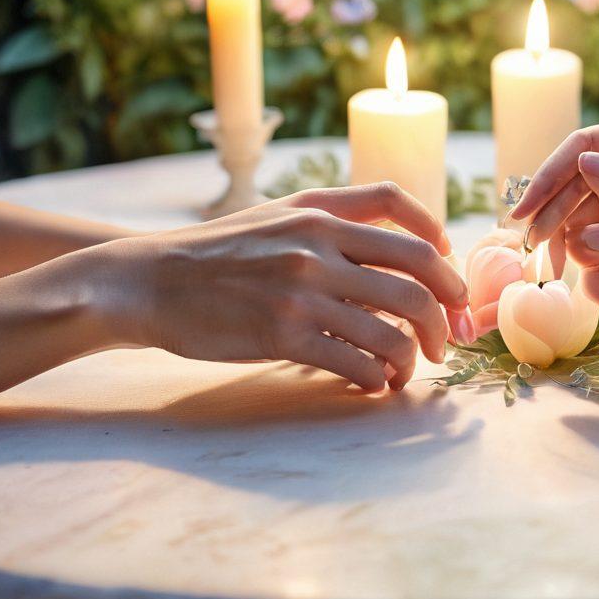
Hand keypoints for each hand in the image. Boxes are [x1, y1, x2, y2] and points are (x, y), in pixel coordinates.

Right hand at [100, 182, 467, 390]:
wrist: (150, 281)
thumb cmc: (219, 252)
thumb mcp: (277, 215)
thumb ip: (335, 218)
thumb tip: (402, 245)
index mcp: (319, 213)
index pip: (402, 213)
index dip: (441, 245)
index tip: (449, 280)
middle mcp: (317, 246)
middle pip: (416, 277)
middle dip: (446, 314)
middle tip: (448, 339)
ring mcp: (302, 291)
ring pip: (393, 327)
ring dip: (413, 355)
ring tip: (407, 370)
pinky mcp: (283, 335)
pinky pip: (356, 361)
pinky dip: (377, 378)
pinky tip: (374, 385)